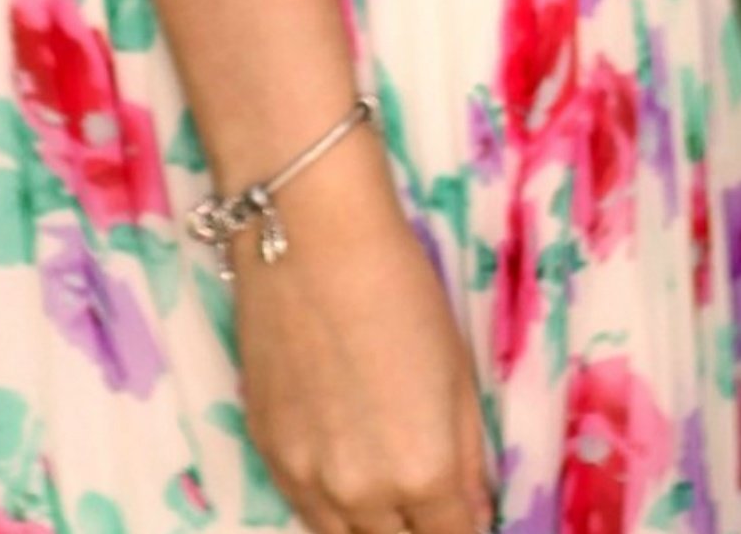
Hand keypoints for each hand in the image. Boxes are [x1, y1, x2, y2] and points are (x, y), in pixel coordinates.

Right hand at [228, 136, 494, 533]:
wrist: (309, 235)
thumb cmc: (401, 290)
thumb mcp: (457, 373)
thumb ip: (469, 457)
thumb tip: (473, 514)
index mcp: (424, 475)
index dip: (464, 527)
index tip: (464, 512)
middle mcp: (363, 494)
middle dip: (419, 528)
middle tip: (427, 498)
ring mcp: (305, 478)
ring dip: (373, 525)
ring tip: (388, 493)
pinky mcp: (266, 451)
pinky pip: (304, 509)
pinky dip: (329, 506)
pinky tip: (343, 473)